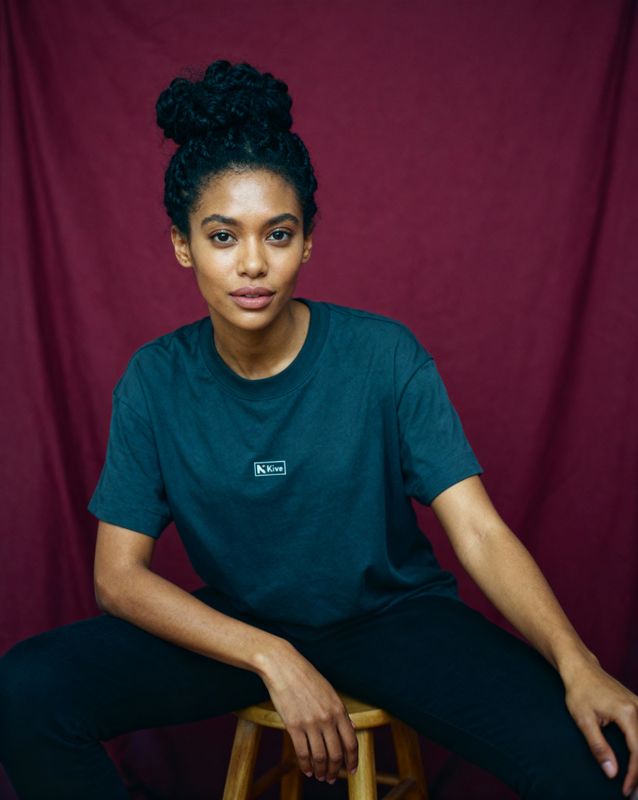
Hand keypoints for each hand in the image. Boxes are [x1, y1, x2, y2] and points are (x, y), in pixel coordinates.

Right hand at [257, 639, 358, 782]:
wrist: (283, 666)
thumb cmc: (305, 676)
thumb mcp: (329, 691)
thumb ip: (340, 711)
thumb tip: (350, 727)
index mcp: (339, 708)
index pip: (351, 742)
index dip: (352, 760)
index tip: (351, 770)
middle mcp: (327, 718)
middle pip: (336, 754)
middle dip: (335, 770)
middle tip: (332, 778)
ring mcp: (310, 723)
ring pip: (320, 757)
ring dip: (321, 771)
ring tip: (320, 776)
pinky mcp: (293, 726)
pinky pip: (303, 753)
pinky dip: (306, 765)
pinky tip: (307, 770)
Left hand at [562, 656, 637, 796]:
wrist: (580, 667)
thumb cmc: (579, 690)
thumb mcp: (583, 720)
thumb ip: (598, 747)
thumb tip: (612, 773)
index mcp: (627, 713)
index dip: (634, 774)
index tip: (626, 789)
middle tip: (632, 790)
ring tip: (634, 779)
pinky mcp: (637, 705)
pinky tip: (635, 761)